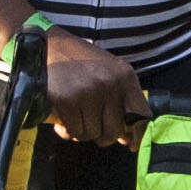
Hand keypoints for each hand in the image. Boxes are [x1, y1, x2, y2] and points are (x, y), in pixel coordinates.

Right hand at [34, 26, 151, 144]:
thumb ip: (121, 99)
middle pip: (115, 131)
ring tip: (75, 120)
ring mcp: (88, 92)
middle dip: (103, 135)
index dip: (137, 135)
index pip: (142, 115)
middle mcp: (110, 84)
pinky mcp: (67, 100)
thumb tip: (127, 139)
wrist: (48, 45)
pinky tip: (62, 123)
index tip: (130, 144)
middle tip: (92, 128)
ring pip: (92, 134)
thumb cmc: (80, 62)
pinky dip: (68, 131)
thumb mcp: (109, 72)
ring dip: (82, 132)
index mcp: (125, 77)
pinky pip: (74, 131)